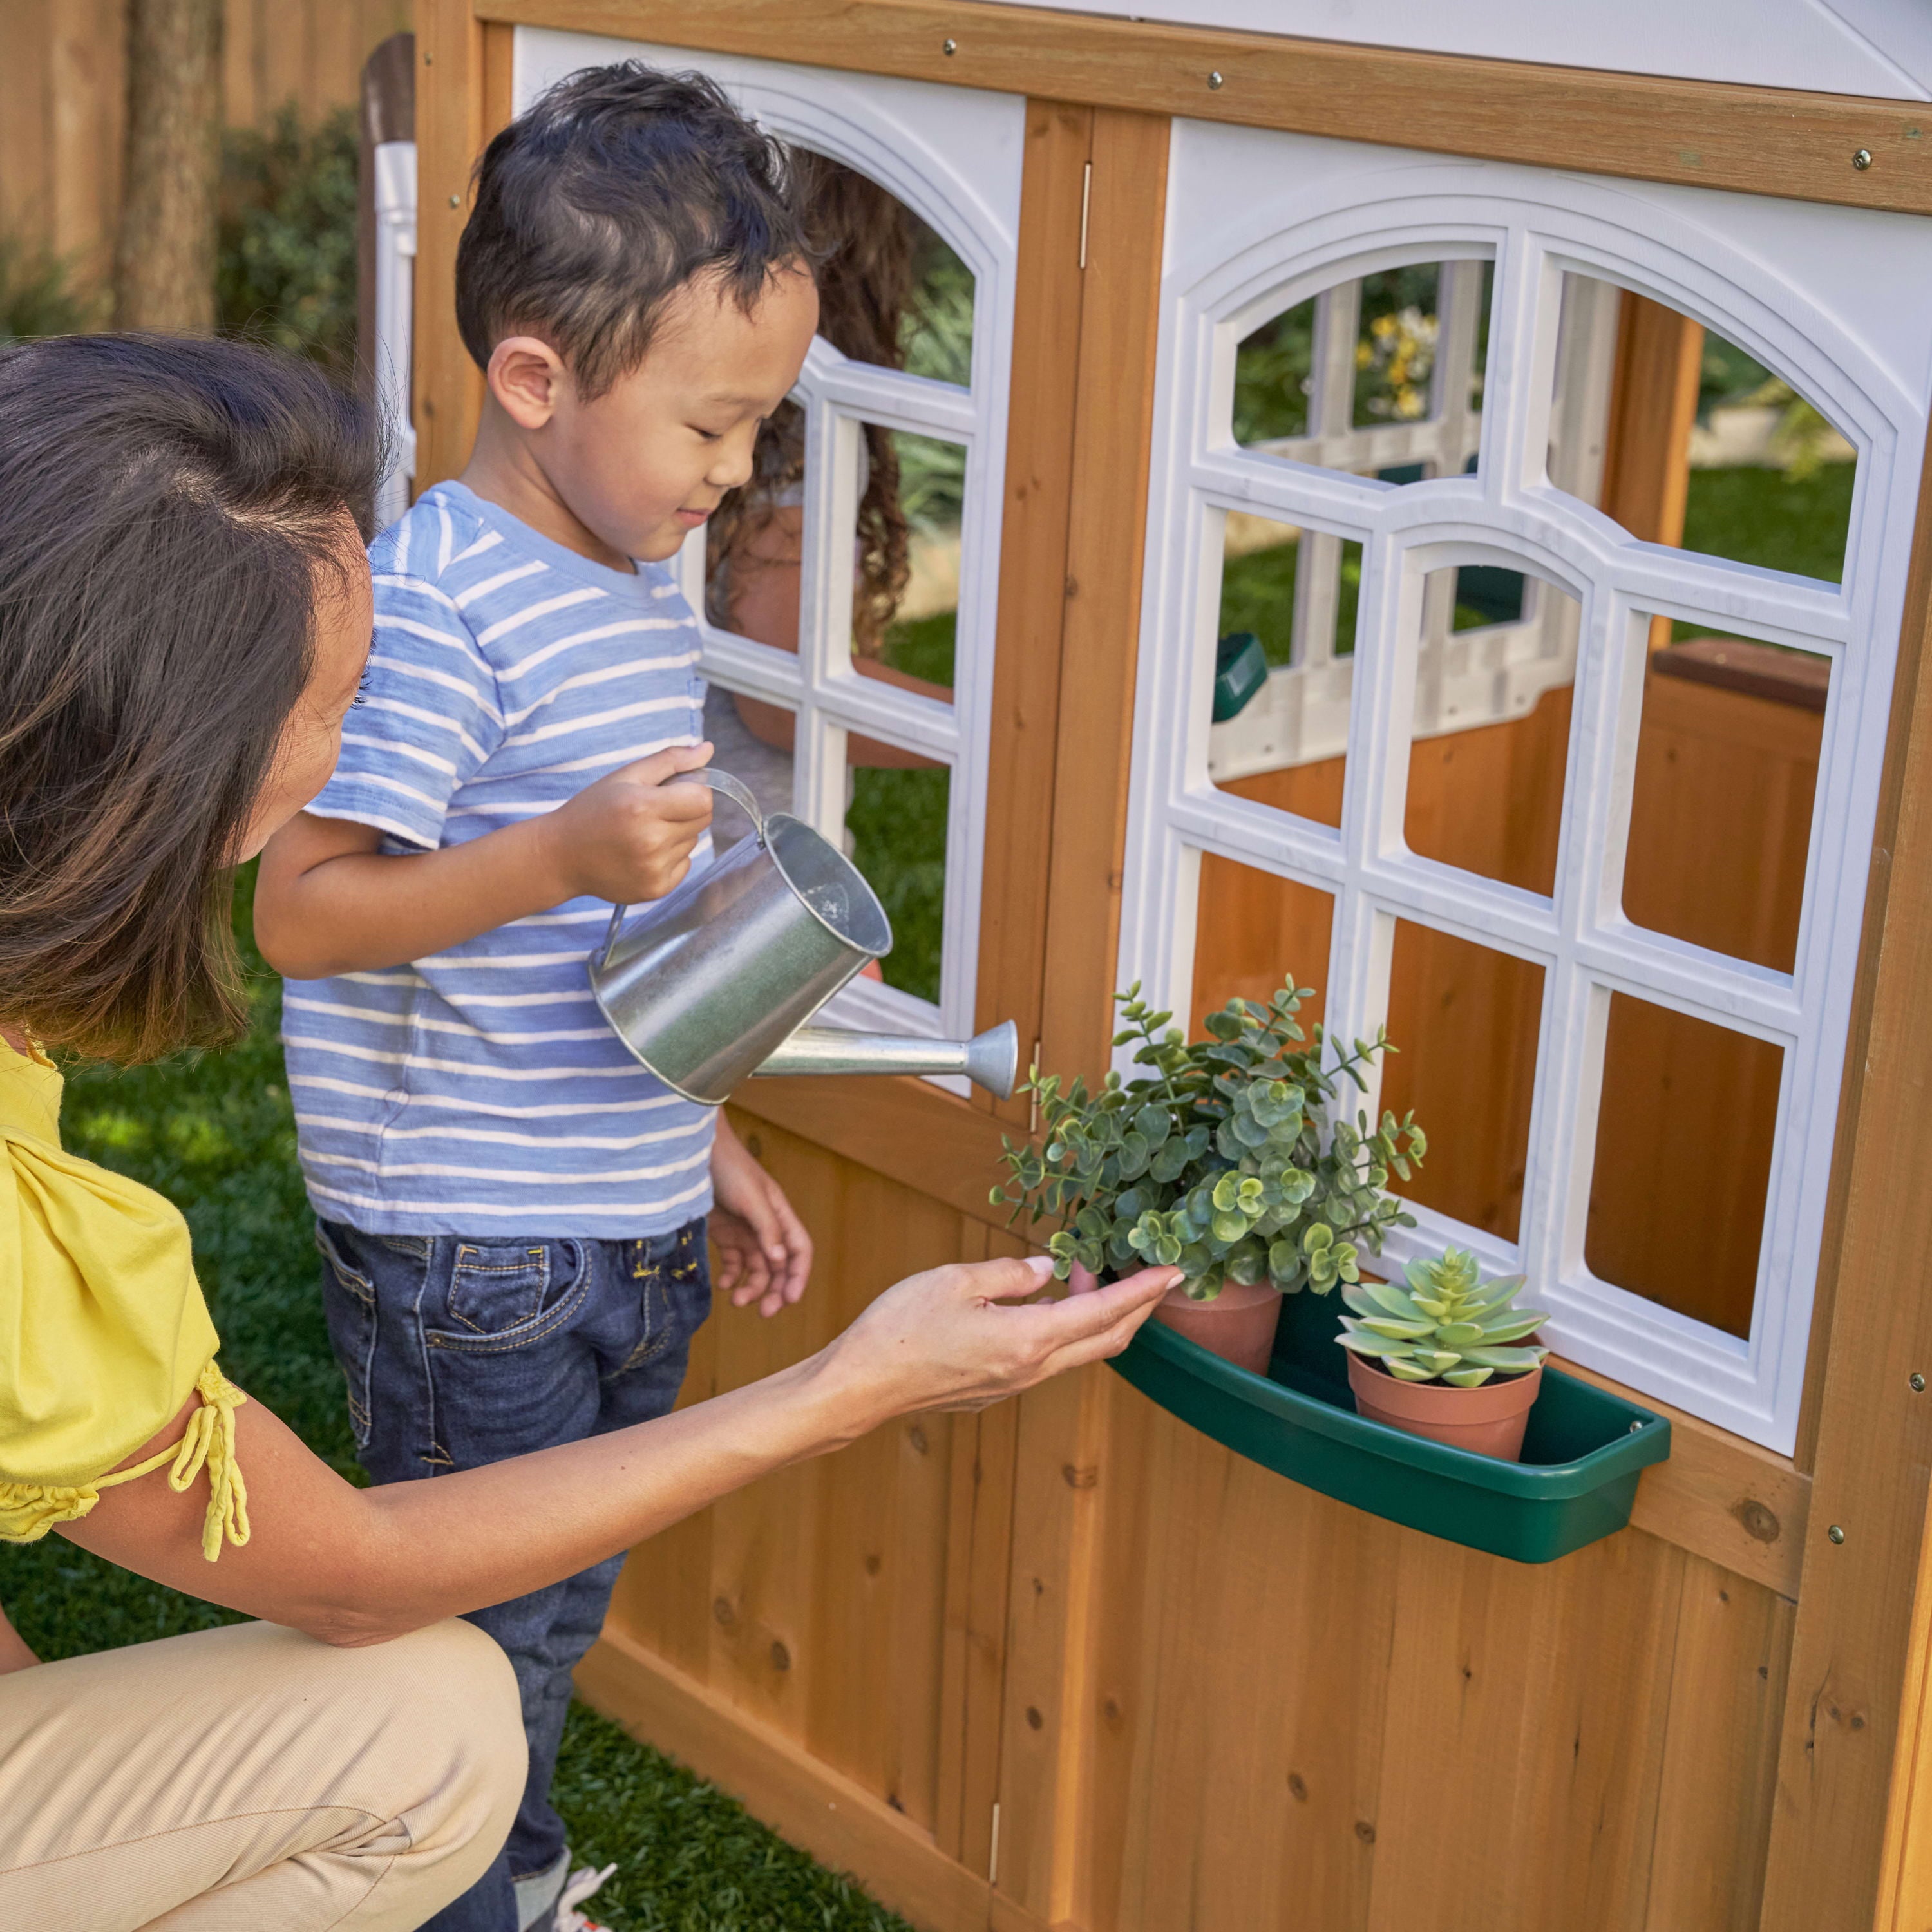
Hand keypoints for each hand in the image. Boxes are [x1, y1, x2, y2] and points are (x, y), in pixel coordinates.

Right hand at [539, 743, 715, 903]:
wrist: (561, 856)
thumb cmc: (593, 810)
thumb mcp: (625, 776)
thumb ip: (670, 761)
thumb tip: (708, 749)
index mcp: (643, 807)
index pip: (703, 799)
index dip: (694, 791)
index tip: (674, 791)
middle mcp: (651, 842)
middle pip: (702, 821)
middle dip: (686, 811)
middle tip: (655, 811)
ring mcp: (654, 870)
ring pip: (692, 842)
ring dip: (676, 834)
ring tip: (643, 833)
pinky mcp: (656, 889)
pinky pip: (685, 865)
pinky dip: (671, 857)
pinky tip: (643, 853)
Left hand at [710, 1115, 812, 1316]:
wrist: (696, 1152)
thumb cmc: (729, 1168)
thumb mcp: (751, 1198)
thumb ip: (767, 1229)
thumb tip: (780, 1261)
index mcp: (780, 1215)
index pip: (799, 1250)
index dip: (799, 1275)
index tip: (790, 1300)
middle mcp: (766, 1226)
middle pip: (779, 1265)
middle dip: (775, 1290)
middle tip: (764, 1313)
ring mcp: (744, 1230)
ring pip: (755, 1267)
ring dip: (750, 1287)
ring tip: (735, 1300)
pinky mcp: (723, 1233)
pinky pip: (732, 1262)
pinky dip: (731, 1276)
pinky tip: (723, 1285)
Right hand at [823, 1255, 1180, 1420]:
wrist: (861, 1387)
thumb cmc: (901, 1330)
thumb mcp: (955, 1281)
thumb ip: (1009, 1273)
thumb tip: (1044, 1270)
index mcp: (1028, 1340)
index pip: (1104, 1312)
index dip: (1143, 1291)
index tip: (1174, 1271)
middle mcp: (1031, 1370)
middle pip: (1106, 1342)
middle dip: (1137, 1309)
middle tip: (1152, 1276)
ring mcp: (1013, 1386)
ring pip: (1077, 1353)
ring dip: (1096, 1317)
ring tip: (1087, 1275)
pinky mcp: (994, 1390)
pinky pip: (1047, 1360)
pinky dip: (1065, 1330)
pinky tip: (1047, 1305)